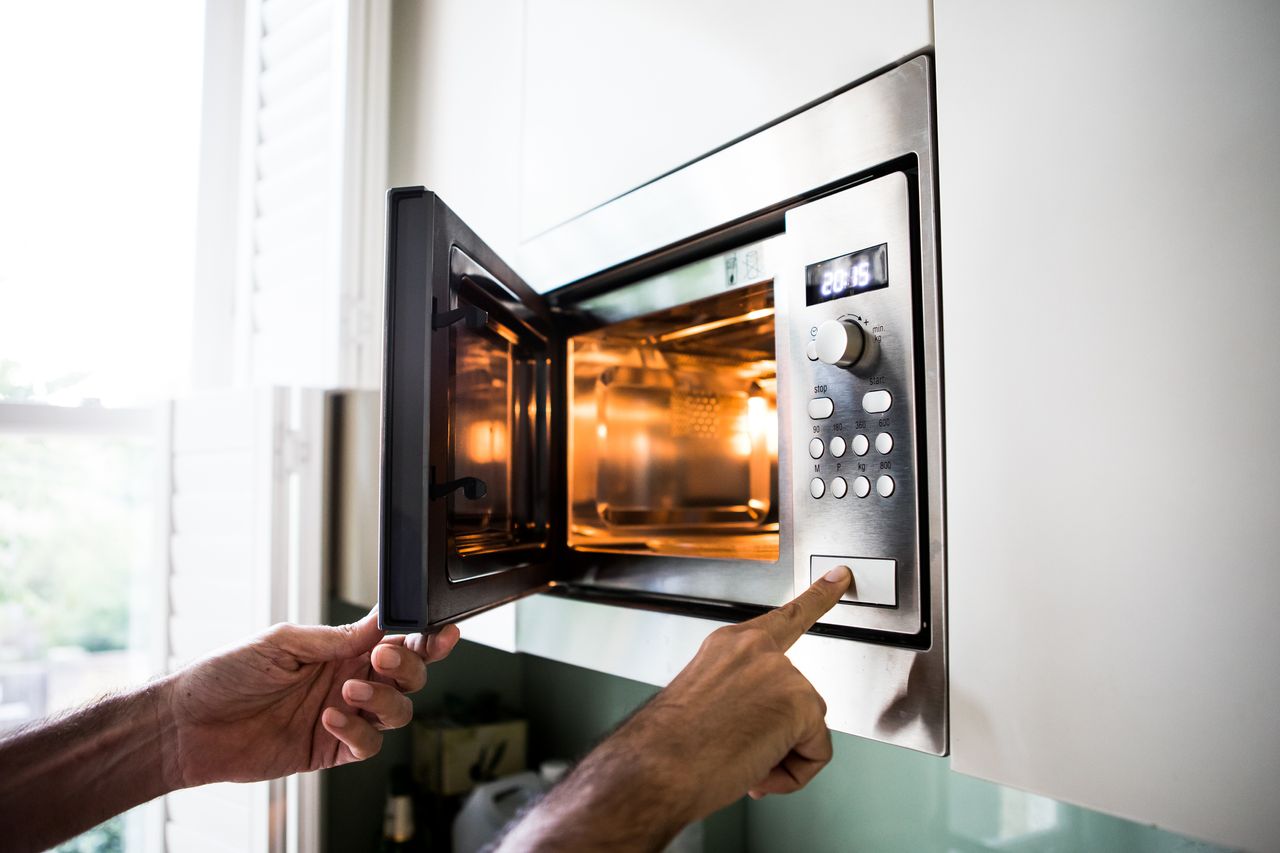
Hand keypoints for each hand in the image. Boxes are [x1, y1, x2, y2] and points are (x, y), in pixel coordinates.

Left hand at [160, 609, 459, 787]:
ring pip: (397, 711)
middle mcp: (347, 680)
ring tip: (348, 692)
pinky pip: (367, 745)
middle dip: (409, 666)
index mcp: (340, 649)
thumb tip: (379, 626)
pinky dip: (357, 732)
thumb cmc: (224, 675)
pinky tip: (329, 719)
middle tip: (384, 658)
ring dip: (383, 699)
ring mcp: (343, 716)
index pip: (395, 639)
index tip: (439, 633)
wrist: (187, 726)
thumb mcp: (281, 641)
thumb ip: (335, 637)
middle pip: (408, 675)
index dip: (424, 637)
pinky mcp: (329, 750)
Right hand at [496, 566, 850, 850]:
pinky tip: (758, 768)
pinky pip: (817, 752)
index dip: (819, 596)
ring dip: (780, 756)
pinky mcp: (800, 700)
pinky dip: (794, 773)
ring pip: (807, 728)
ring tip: (737, 760)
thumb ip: (742, 696)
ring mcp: (780, 671)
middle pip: (799, 698)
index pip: (785, 617)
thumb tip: (762, 726)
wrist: (656, 767)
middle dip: (777, 735)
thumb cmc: (669, 746)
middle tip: (736, 750)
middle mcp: (756, 650)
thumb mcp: (703, 703)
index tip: (840, 575)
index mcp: (729, 645)